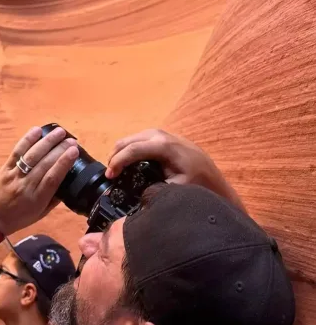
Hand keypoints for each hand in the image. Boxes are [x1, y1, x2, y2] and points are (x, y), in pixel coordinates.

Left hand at [0, 126, 78, 234]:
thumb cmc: (17, 218)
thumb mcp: (40, 214)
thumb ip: (54, 200)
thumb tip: (68, 184)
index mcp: (37, 199)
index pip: (53, 178)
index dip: (64, 163)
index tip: (74, 151)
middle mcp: (26, 185)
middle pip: (45, 163)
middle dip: (60, 149)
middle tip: (71, 140)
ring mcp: (14, 175)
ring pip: (32, 155)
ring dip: (47, 141)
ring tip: (59, 132)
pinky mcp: (4, 168)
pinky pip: (17, 152)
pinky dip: (27, 140)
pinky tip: (37, 130)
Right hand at [106, 129, 244, 210]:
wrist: (215, 182)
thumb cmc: (197, 187)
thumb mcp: (174, 190)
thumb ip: (151, 188)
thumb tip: (129, 190)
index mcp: (165, 147)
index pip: (133, 149)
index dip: (117, 162)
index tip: (110, 176)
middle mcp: (164, 136)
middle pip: (130, 140)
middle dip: (116, 155)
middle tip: (111, 173)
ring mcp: (166, 135)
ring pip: (135, 137)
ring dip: (123, 150)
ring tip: (116, 167)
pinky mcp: (167, 139)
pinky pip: (143, 139)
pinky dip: (132, 148)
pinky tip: (128, 160)